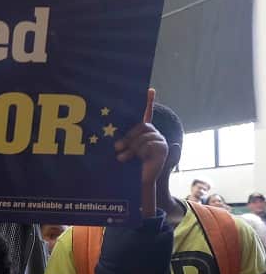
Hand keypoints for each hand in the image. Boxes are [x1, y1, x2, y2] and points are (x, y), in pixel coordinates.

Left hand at [114, 89, 166, 217]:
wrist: (136, 184)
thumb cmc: (125, 168)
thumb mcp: (120, 150)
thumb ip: (119, 140)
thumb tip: (111, 137)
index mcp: (141, 133)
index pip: (146, 114)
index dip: (148, 102)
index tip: (150, 89)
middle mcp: (152, 134)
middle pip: (142, 125)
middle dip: (128, 136)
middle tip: (117, 148)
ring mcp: (159, 140)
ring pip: (144, 134)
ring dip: (131, 147)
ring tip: (124, 157)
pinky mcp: (163, 148)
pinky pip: (150, 143)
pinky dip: (140, 151)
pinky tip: (138, 159)